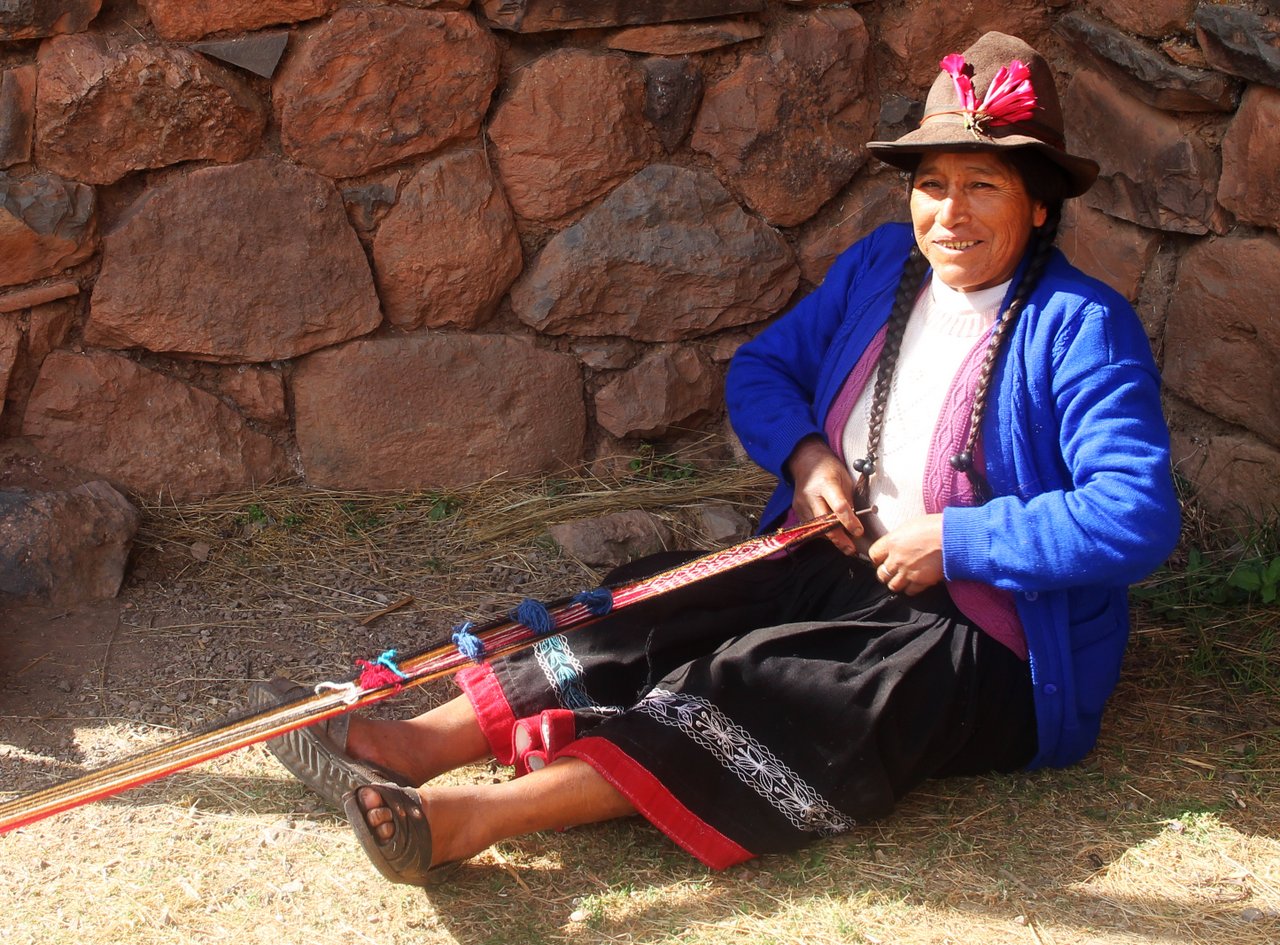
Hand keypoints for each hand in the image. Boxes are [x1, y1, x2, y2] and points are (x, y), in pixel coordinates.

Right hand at [785, 436, 863, 555]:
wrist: (805, 461)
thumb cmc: (829, 469)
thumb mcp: (845, 479)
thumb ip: (849, 500)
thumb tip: (855, 522)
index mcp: (826, 484)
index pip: (838, 507)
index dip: (849, 522)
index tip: (859, 532)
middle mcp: (811, 495)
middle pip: (824, 523)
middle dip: (838, 539)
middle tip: (851, 549)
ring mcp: (801, 504)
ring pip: (817, 528)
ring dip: (832, 538)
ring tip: (846, 544)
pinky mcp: (797, 510)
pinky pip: (811, 527)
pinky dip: (823, 533)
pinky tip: (832, 534)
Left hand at [868, 514, 943, 594]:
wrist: (954, 537)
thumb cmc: (935, 526)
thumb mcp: (910, 526)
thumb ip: (898, 538)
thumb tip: (894, 545)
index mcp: (892, 542)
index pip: (873, 555)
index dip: (878, 558)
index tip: (882, 558)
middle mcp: (897, 559)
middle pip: (881, 574)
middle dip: (886, 573)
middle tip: (893, 570)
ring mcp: (908, 572)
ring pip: (893, 586)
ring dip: (897, 582)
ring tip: (903, 578)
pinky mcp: (921, 581)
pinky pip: (910, 591)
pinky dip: (911, 589)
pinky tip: (915, 582)